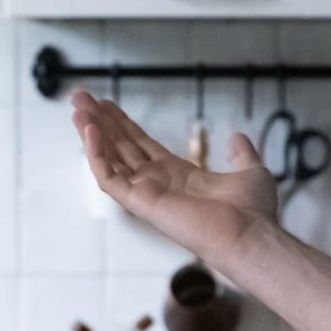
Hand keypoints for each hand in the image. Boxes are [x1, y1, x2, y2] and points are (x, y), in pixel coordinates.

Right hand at [70, 89, 277, 266]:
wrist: (251, 233)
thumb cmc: (253, 211)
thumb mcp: (250, 171)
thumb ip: (241, 153)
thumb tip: (238, 137)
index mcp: (178, 175)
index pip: (141, 145)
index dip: (123, 124)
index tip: (106, 104)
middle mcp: (158, 184)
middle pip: (120, 148)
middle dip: (100, 122)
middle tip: (80, 97)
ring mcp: (147, 194)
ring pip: (109, 160)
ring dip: (91, 134)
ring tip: (77, 108)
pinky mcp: (140, 204)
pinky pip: (109, 178)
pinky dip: (96, 155)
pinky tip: (91, 131)